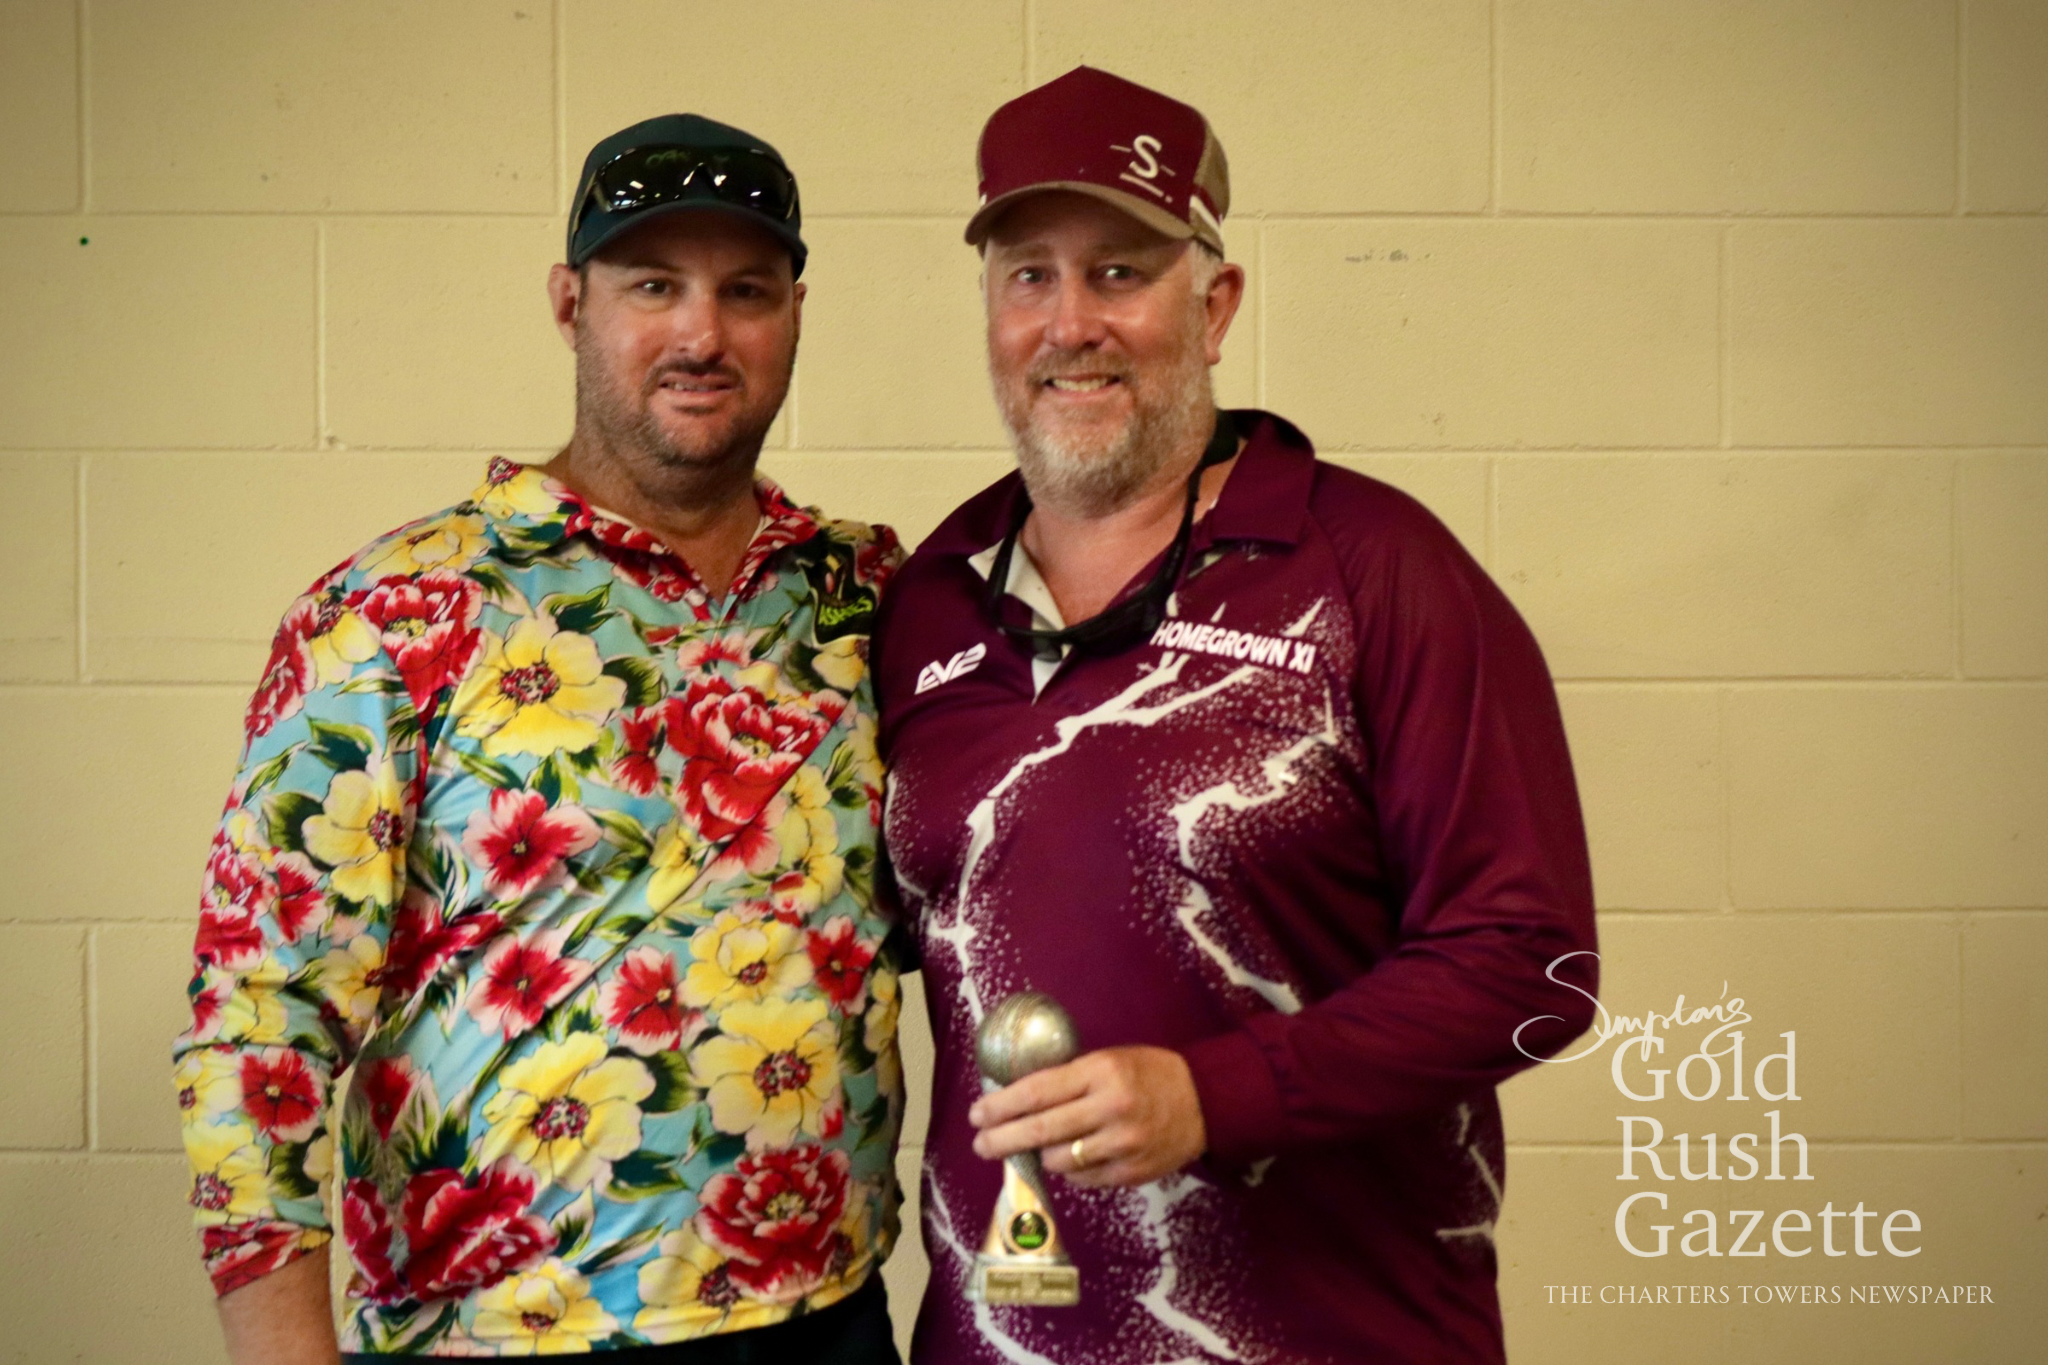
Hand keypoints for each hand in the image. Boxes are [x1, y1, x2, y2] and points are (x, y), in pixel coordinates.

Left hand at [968, 1045, 1206, 1187]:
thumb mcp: (1109, 1060)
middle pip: (1040, 1130)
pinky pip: (1083, 1179)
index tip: (978, 1113)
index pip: (1037, 1092)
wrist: (1205, 1101)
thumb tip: (1017, 1100)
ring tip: (1035, 1148)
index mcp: (1100, 1072)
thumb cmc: (1148, 1073)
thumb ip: (1069, 1079)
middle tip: (980, 1144)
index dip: (1001, 1106)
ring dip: (1040, 1156)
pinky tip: (1069, 1159)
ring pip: (1059, 1160)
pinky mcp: (1131, 1173)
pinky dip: (1069, 1170)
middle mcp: (1109, 1108)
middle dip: (1002, 1139)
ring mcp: (1122, 1144)